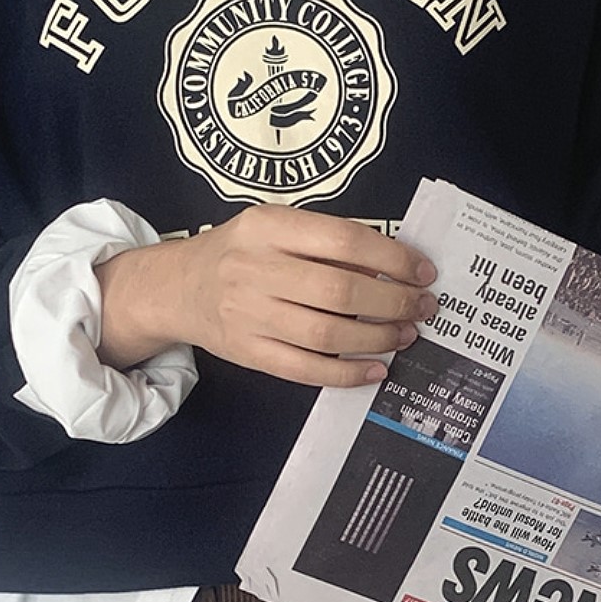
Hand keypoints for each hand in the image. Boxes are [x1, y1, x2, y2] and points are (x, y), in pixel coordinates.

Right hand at [96, 205, 437, 387]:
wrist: (177, 288)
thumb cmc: (240, 254)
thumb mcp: (276, 228)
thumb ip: (327, 242)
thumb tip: (392, 267)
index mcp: (269, 227)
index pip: (343, 239)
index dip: (392, 257)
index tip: (423, 272)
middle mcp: (256, 269)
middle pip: (340, 290)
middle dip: (393, 302)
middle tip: (422, 309)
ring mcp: (250, 315)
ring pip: (327, 334)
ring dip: (377, 338)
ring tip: (404, 336)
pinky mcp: (249, 353)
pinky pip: (306, 370)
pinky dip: (347, 374)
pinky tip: (375, 370)